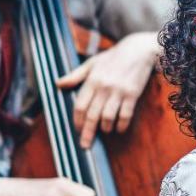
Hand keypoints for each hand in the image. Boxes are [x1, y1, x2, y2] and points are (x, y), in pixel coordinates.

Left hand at [56, 32, 160, 147]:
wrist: (138, 50)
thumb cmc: (113, 57)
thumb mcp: (92, 63)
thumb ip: (75, 76)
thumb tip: (57, 84)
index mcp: (92, 80)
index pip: (80, 105)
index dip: (77, 120)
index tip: (77, 130)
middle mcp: (104, 87)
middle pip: (92, 115)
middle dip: (88, 132)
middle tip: (85, 145)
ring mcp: (119, 91)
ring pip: (108, 117)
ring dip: (105, 128)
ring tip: (105, 131)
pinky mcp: (132, 94)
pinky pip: (125, 114)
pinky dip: (121, 125)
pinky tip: (119, 129)